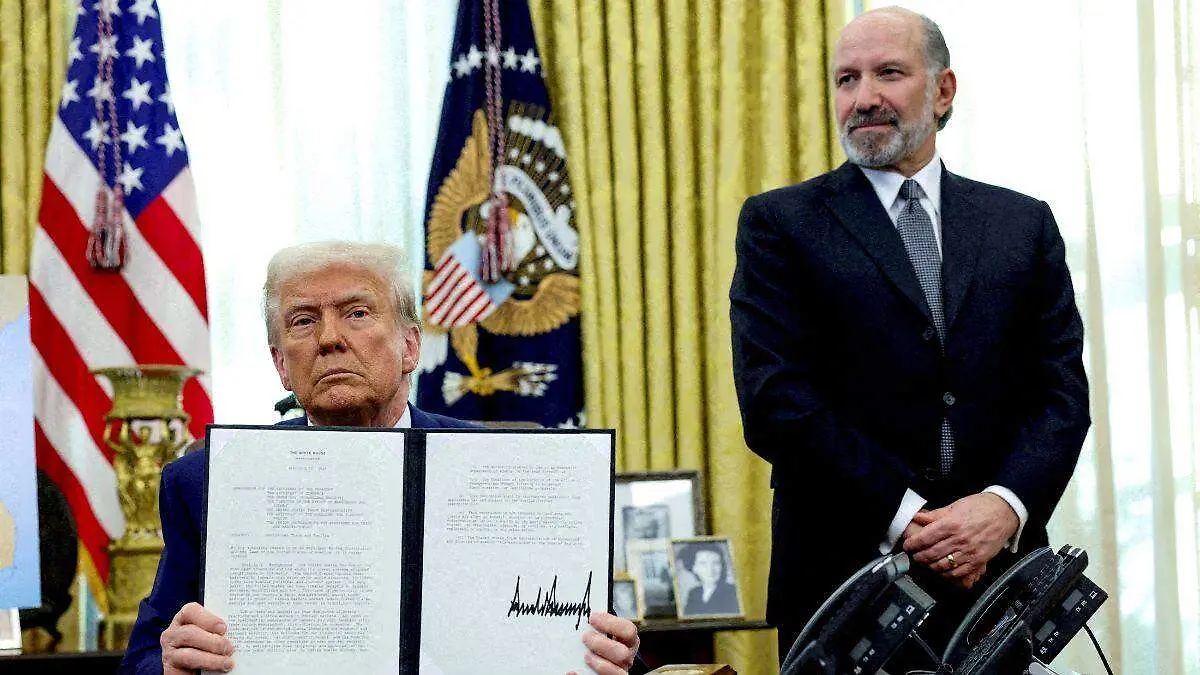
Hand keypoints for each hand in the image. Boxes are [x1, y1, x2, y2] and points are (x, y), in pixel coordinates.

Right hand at [161, 602, 233, 674]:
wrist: (195, 670)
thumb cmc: (206, 648)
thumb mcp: (212, 636)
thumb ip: (218, 632)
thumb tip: (238, 633)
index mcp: (184, 620)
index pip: (190, 610)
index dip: (207, 618)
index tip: (223, 628)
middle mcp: (173, 633)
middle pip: (189, 632)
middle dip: (213, 641)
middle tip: (229, 648)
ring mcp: (169, 650)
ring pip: (188, 652)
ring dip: (211, 657)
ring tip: (227, 662)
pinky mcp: (170, 666)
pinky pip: (187, 664)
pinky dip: (206, 664)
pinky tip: (219, 667)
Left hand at [569, 612, 639, 674]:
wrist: (601, 663)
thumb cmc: (601, 642)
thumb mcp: (605, 633)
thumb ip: (599, 626)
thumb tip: (587, 618)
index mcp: (629, 641)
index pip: (628, 630)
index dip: (611, 623)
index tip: (592, 618)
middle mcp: (627, 658)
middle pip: (623, 654)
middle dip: (603, 645)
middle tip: (586, 637)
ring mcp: (620, 672)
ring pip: (618, 673)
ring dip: (600, 664)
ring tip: (586, 656)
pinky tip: (573, 672)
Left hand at [903, 493, 1017, 582]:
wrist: (1004, 512)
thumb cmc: (980, 507)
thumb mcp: (954, 506)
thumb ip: (934, 515)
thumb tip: (917, 517)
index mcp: (951, 524)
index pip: (924, 538)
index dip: (912, 544)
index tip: (907, 546)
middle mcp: (959, 540)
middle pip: (931, 554)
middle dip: (918, 557)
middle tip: (914, 555)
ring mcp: (969, 552)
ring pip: (942, 565)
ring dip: (930, 566)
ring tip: (925, 562)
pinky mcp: (978, 560)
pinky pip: (958, 572)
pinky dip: (946, 574)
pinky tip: (941, 570)